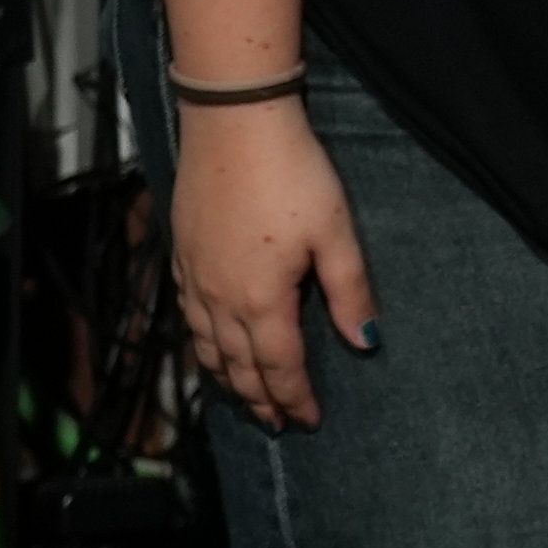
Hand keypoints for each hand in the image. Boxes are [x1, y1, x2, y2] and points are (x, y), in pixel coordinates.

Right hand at [168, 102, 377, 428]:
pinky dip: (202, 343)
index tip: (308, 421)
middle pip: (238, 365)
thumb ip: (350, 293)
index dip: (294, 398)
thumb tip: (366, 343)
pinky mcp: (181, 254)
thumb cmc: (293, 175)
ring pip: (206, 346)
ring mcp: (193, 277)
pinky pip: (188, 317)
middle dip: (259, 398)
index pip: (279, 366)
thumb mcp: (336, 234)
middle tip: (277, 422)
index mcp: (262, 300)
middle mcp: (219, 298)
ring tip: (244, 397)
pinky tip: (209, 344)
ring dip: (226, 377)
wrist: (233, 125)